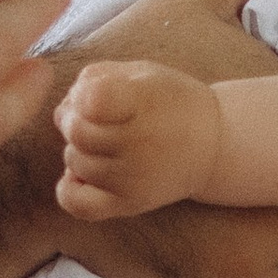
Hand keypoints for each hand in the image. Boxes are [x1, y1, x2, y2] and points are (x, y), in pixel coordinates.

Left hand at [55, 60, 225, 218]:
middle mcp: (141, 143)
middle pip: (77, 131)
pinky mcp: (129, 204)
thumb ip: (97, 76)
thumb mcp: (142, 72)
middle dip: (74, 119)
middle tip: (95, 118)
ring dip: (77, 148)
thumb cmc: (170, 101)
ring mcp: (134, 178)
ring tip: (101, 141)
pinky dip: (68, 188)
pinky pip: (78, 203)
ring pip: (74, 161)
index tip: (95, 94)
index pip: (93, 100)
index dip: (82, 95)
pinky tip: (82, 173)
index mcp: (146, 101)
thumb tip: (64, 107)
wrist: (212, 145)